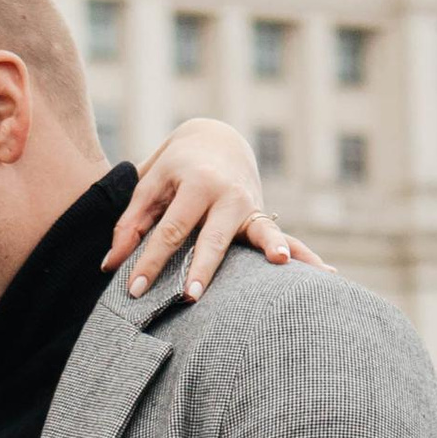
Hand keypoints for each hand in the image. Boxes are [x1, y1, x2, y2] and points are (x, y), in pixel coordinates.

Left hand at [109, 119, 327, 300]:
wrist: (216, 140)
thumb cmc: (173, 171)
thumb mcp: (148, 187)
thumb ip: (129, 224)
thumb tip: (110, 265)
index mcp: (193, 183)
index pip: (168, 230)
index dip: (149, 262)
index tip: (134, 292)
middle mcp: (226, 194)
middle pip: (211, 236)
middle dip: (201, 268)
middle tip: (191, 297)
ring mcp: (249, 205)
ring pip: (261, 231)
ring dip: (271, 247)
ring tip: (281, 263)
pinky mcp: (262, 216)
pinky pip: (285, 237)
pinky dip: (304, 255)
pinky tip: (326, 275)